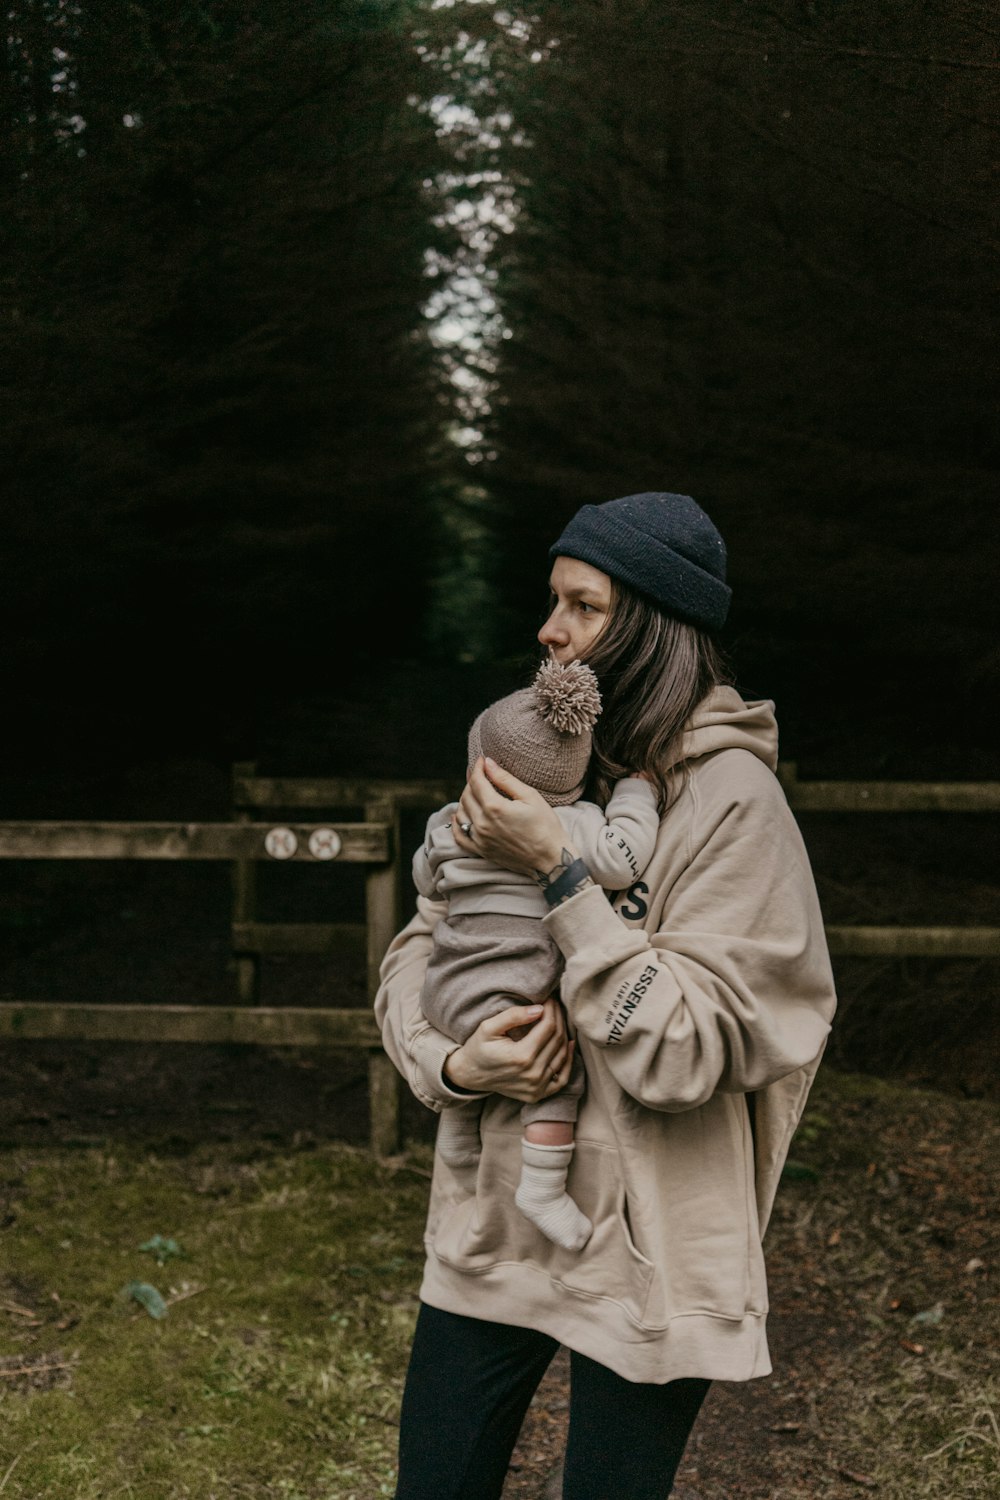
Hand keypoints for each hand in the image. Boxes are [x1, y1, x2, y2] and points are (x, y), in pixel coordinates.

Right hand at [443, 997, 574, 1103]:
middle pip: (558, 1039)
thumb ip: (513, 1016)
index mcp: (522, 1056)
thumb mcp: (489, 1027)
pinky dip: (568, 1061)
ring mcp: (537, 1087)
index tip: (549, 998)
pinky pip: (562, 1078)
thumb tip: (540, 1009)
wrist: (470, 1074)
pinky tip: (568, 1045)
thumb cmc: (478, 1047)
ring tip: (557, 1019)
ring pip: (562, 1055)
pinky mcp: (538, 1094)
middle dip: (558, 1018)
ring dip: (564, 1034)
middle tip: (554, 1005)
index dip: (552, 1009)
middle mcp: (533, 1074)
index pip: (549, 1027)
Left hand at [452, 757, 569, 876]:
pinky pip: (460, 836)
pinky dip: (457, 824)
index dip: (478, 768)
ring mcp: (480, 839)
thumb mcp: (530, 796)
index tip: (482, 761)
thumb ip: (505, 779)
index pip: (477, 782)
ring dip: (465, 800)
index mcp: (495, 808)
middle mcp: (482, 824)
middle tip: (482, 775)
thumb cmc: (545, 826)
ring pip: (461, 813)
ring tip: (476, 793)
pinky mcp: (481, 851)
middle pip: (467, 796)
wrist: (550, 858)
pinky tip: (460, 816)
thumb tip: (488, 763)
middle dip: (473, 782)